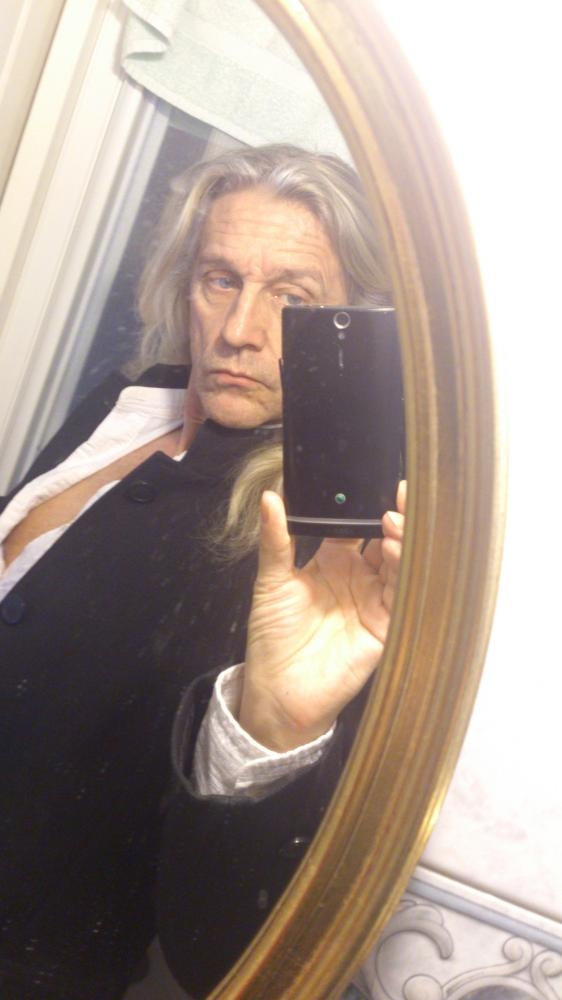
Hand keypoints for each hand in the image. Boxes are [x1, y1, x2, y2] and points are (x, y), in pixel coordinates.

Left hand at [238, 482, 405, 750]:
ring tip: (392, 519)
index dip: (365, 504)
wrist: (279, 690)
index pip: (356, 525)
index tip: (370, 481)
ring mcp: (374, 600)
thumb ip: (275, 538)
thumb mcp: (270, 581)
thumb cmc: (272, 639)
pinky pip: (400, 592)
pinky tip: (391, 550)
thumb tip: (269, 496)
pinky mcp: (385, 625)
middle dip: (396, 515)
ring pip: (398, 562)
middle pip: (384, 539)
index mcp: (332, 561)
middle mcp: (358, 578)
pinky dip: (400, 570)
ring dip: (400, 538)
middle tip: (400, 492)